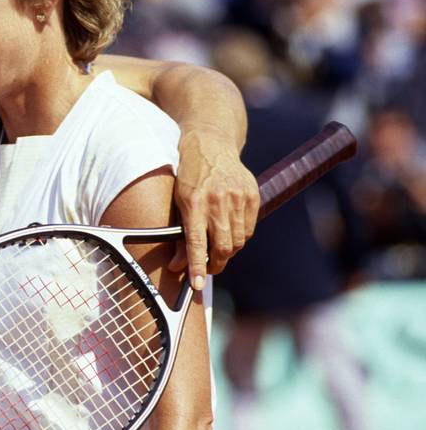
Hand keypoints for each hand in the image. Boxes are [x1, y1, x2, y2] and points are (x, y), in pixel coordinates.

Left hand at [169, 128, 259, 288]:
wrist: (211, 144)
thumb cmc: (189, 176)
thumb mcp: (178, 201)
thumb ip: (180, 235)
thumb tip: (177, 266)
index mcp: (194, 201)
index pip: (196, 242)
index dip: (196, 266)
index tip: (196, 284)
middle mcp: (218, 200)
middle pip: (223, 247)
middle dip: (216, 264)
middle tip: (209, 269)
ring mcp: (238, 197)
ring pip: (238, 241)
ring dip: (228, 251)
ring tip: (218, 248)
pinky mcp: (252, 195)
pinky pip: (249, 229)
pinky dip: (240, 237)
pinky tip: (230, 232)